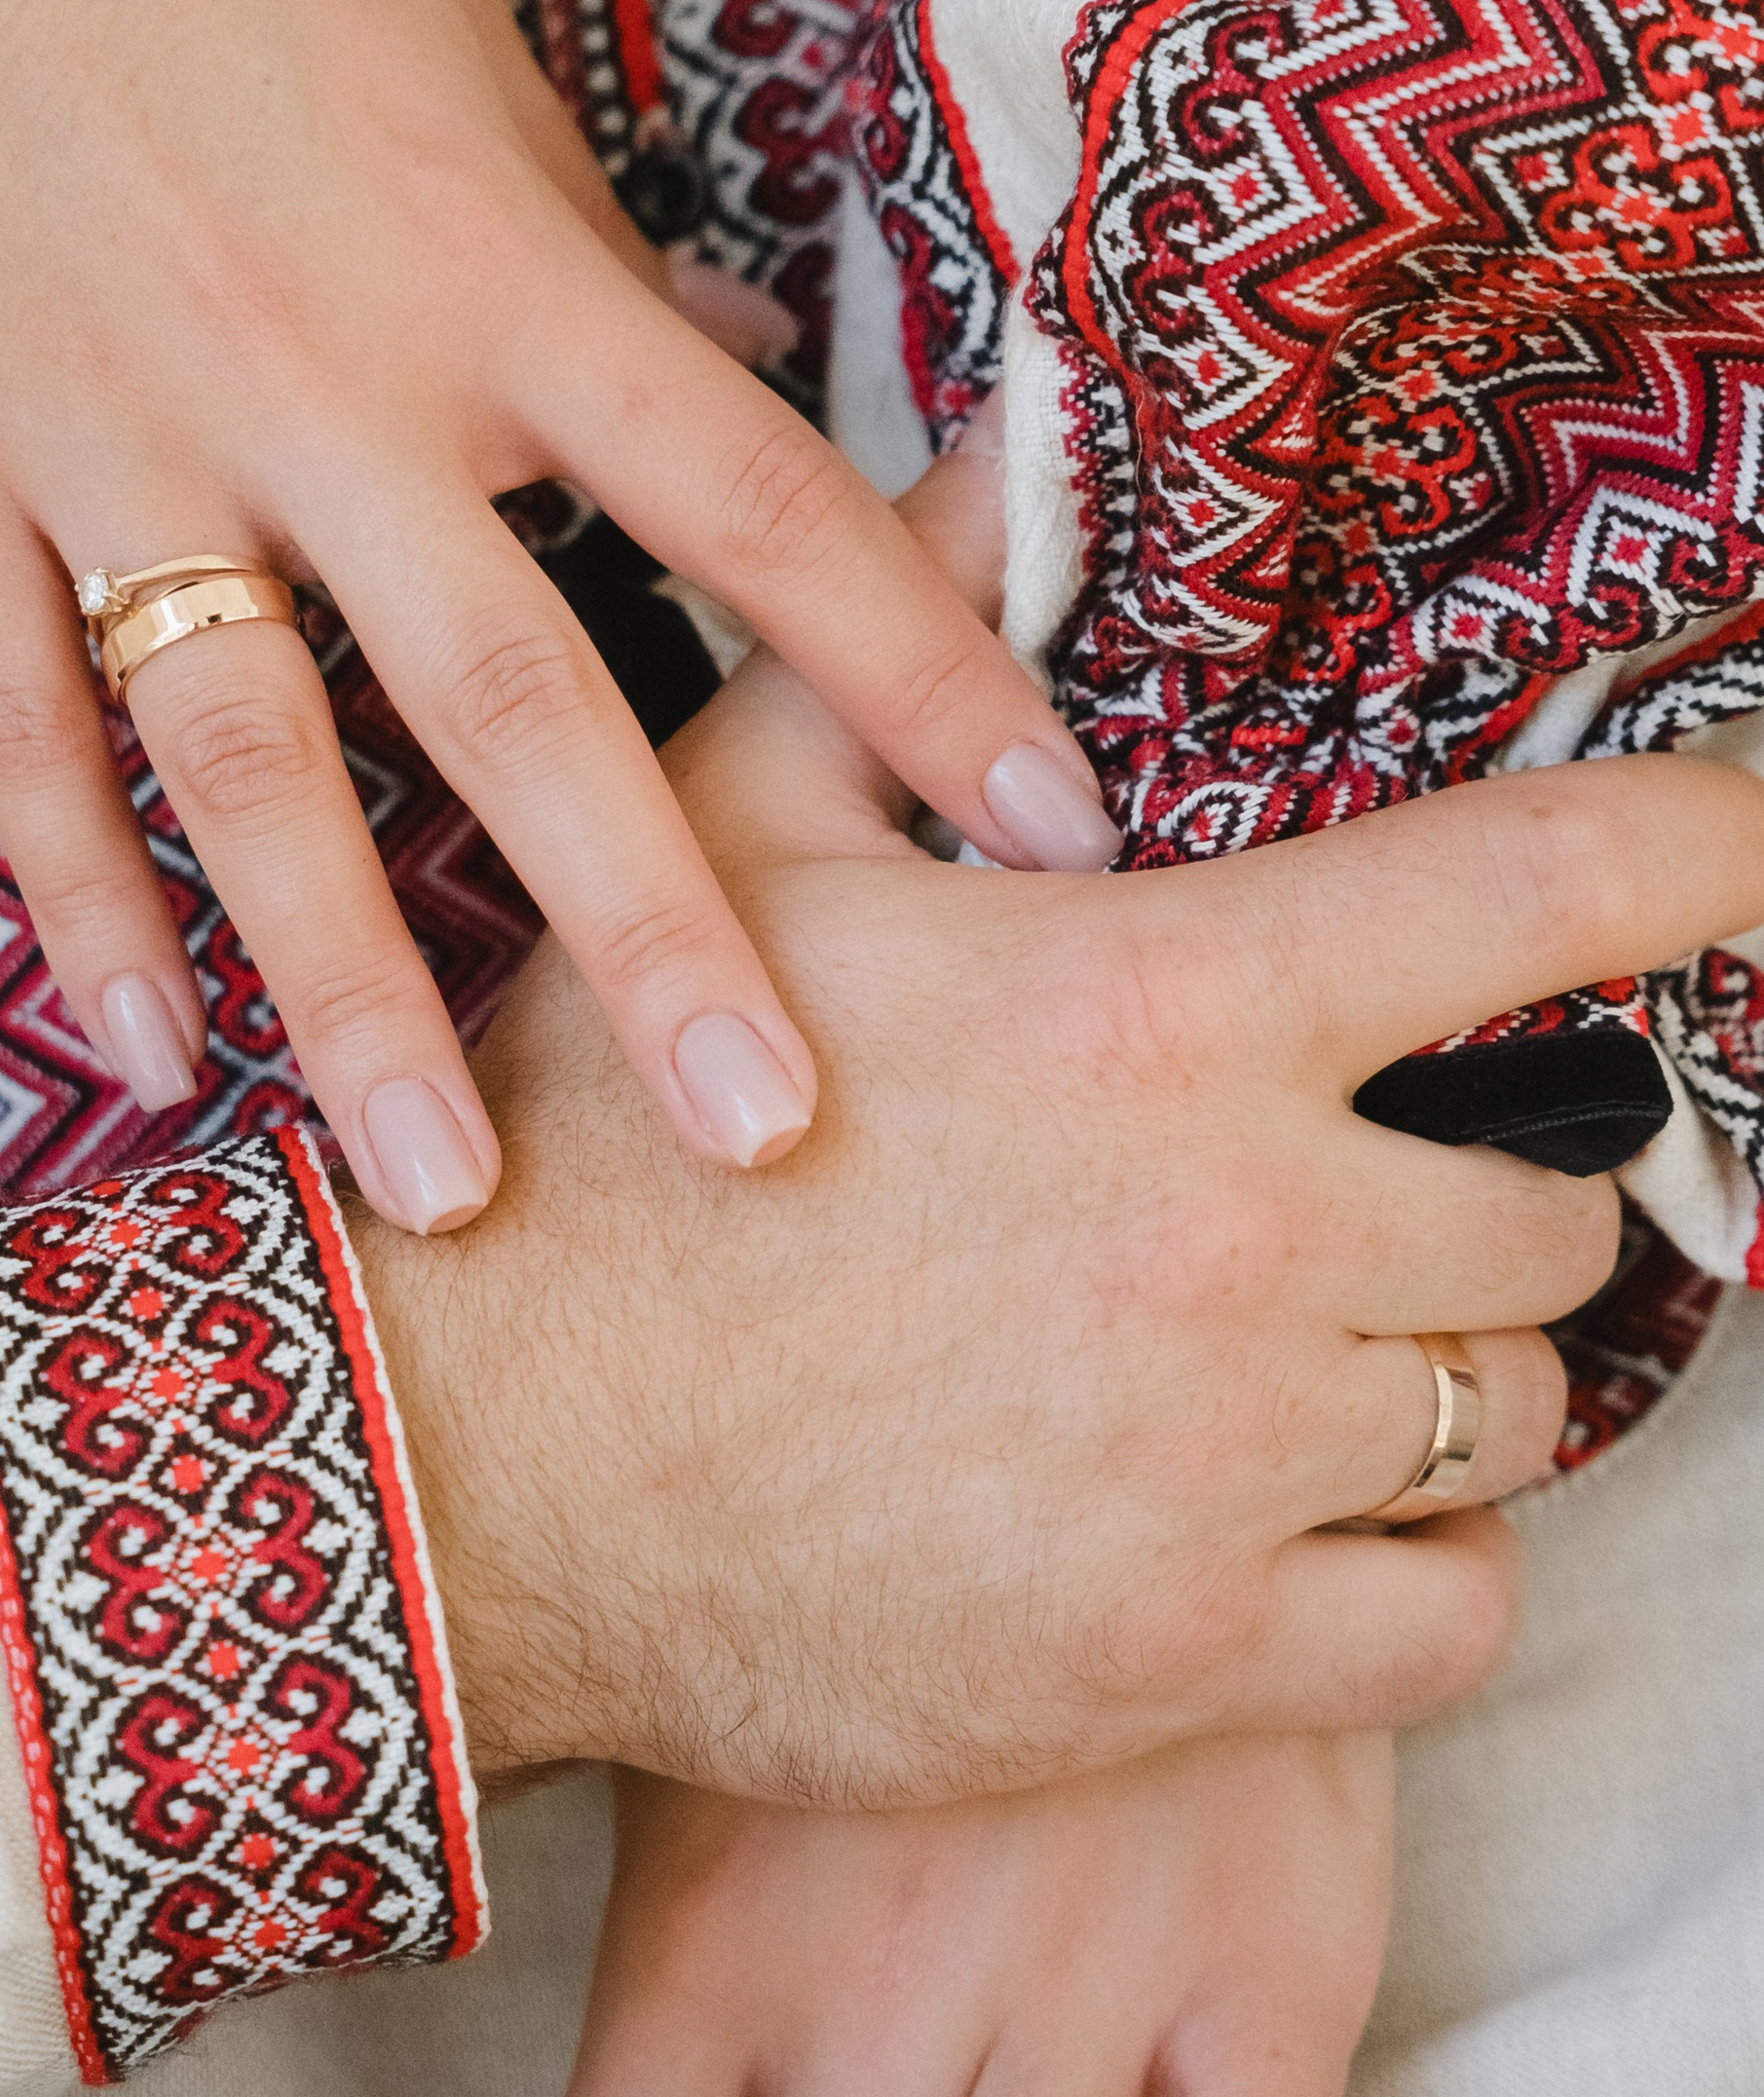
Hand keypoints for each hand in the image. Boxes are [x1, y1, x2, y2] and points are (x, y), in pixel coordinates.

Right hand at [0, 0, 1117, 1233]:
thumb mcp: (449, 33)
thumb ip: (580, 243)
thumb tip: (735, 354)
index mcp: (486, 264)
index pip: (754, 503)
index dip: (918, 671)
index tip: (1055, 831)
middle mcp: (317, 382)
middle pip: (516, 697)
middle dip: (651, 928)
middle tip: (766, 1133)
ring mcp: (107, 445)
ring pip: (250, 765)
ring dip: (351, 987)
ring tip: (443, 1190)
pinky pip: (15, 727)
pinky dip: (76, 897)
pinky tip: (148, 1054)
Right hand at [355, 653, 1763, 1802]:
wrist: (458, 1476)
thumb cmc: (592, 1150)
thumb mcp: (719, 847)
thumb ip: (895, 641)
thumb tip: (1009, 436)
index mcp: (1162, 1006)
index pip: (1555, 887)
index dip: (1723, 846)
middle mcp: (1241, 1234)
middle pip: (1558, 1205)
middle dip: (1486, 1191)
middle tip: (1366, 1196)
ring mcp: (1224, 1463)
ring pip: (1515, 1413)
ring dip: (1444, 1377)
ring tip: (1307, 1363)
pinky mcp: (1184, 1659)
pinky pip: (1454, 1619)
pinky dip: (1417, 1576)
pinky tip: (1302, 1533)